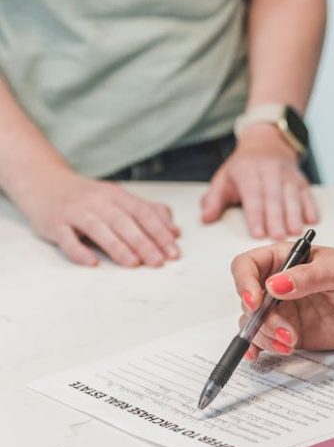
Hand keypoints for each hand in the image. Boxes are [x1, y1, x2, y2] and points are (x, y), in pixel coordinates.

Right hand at [20, 171, 179, 266]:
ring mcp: (75, 212)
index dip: (160, 232)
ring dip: (117, 247)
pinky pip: (67, 238)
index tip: (173, 251)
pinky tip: (92, 262)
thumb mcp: (120, 199)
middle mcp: (97, 201)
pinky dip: (79, 251)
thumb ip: (149, 213)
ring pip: (98, 229)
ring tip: (133, 263)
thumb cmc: (89, 197)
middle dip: (143, 242)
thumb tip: (175, 231)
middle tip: (158, 261)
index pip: (143, 213)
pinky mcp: (54, 224)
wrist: (45, 183)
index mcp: (117, 196)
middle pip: (123, 222)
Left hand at [200, 124, 317, 239]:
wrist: (266, 142)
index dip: (255, 215)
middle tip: (278, 237)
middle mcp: (269, 171)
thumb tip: (206, 219)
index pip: (252, 195)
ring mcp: (287, 175)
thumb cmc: (243, 167)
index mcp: (247, 171)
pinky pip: (306, 193)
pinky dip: (310, 206)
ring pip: (291, 196)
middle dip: (276, 218)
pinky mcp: (301, 179)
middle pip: (273, 197)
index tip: (258, 233)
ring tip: (294, 232)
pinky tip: (312, 220)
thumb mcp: (224, 179)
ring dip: (294, 214)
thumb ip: (214, 200)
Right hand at [230, 245, 333, 358]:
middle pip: (248, 299)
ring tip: (291, 342)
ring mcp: (283, 310)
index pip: (247, 265)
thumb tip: (275, 284)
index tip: (255, 302)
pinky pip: (265, 340)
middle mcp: (279, 284)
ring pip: (254, 323)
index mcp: (285, 259)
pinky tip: (260, 354)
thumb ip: (307, 277)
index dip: (244, 282)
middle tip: (286, 330)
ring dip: (265, 336)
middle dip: (261, 318)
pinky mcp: (290, 332)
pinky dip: (259, 347)